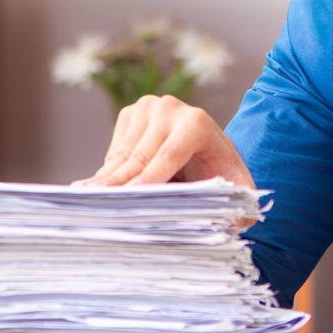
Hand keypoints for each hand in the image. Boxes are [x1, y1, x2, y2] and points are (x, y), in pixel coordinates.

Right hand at [73, 94, 254, 188]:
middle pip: (140, 155)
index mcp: (197, 123)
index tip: (131, 197)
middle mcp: (170, 108)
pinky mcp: (130, 113)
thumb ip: (239, 203)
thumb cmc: (219, 171)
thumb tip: (235, 225)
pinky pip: (114, 150)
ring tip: (93, 201)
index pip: (169, 155)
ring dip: (109, 180)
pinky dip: (108, 172)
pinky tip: (104, 191)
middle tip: (101, 206)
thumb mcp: (236, 186)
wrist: (207, 149)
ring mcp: (147, 107)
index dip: (150, 178)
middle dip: (121, 183)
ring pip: (121, 154)